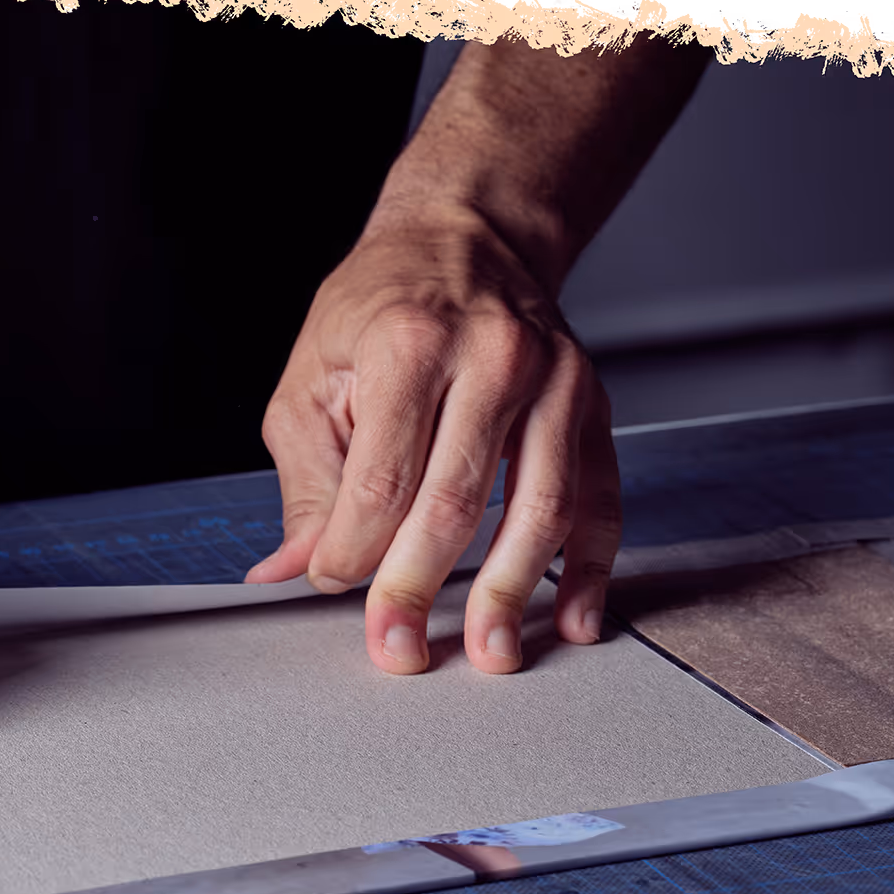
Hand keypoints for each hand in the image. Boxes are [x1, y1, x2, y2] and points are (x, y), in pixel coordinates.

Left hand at [245, 201, 619, 674]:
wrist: (464, 240)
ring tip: (491, 653)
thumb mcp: (314, 379)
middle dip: (421, 588)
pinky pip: (601, 499)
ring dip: (512, 592)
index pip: (382, 478)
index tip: (335, 585)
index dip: (356, 549)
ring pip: (540, 507)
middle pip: (456, 500)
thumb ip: (307, 483)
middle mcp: (493, 357)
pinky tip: (571, 617)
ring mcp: (555, 381)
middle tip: (400, 647)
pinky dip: (591, 567)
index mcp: (409, 343)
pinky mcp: (592, 407)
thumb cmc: (381, 308)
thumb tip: (292, 569)